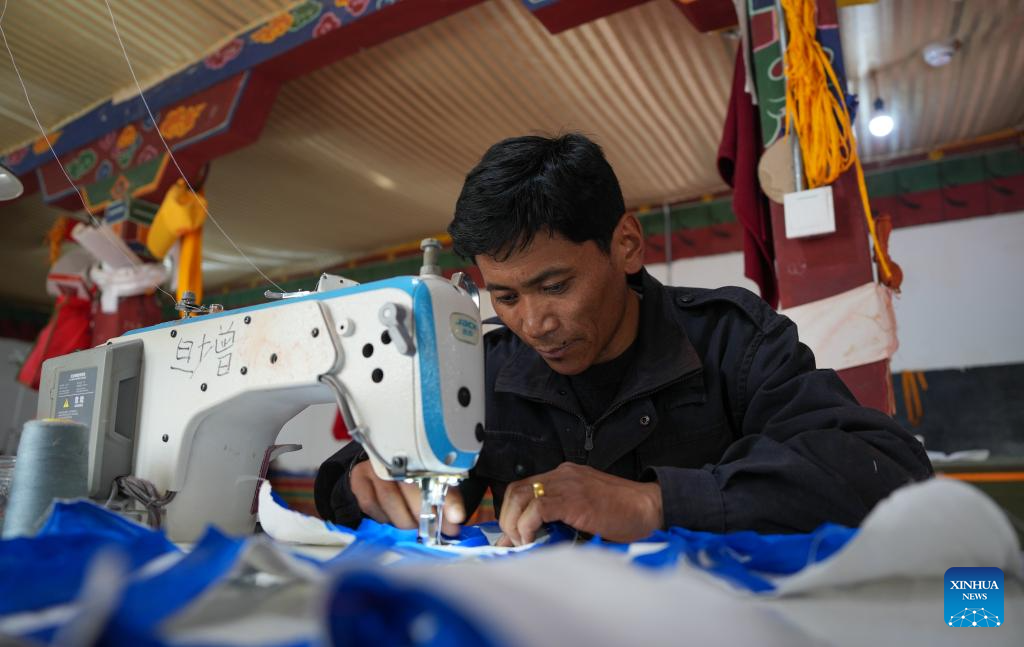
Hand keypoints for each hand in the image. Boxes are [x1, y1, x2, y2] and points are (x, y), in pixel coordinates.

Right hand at [349, 460, 465, 535]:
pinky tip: (390, 516)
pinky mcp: (359, 479)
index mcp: (421, 455)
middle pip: (411, 490)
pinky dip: (383, 516)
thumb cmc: (410, 479)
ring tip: (412, 524)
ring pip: (389, 500)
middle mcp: (396, 457)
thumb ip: (446, 500)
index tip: (457, 518)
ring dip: (403, 519)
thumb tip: (456, 521)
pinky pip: (370, 505)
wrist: (380, 470)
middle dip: (424, 516)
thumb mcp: (433, 485)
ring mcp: (375, 467)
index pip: (438, 476)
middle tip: (430, 529)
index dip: (448, 499)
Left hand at [495, 462, 661, 546]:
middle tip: (512, 542)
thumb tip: (535, 539)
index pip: (523, 487)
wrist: (649, 507)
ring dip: (514, 523)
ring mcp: (567, 484)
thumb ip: (561, 518)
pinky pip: (537, 508)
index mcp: (564, 475)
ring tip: (522, 543)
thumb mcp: (586, 510)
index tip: (510, 536)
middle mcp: (562, 475)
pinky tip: (533, 540)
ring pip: (521, 497)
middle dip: (507, 518)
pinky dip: (528, 526)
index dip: (511, 511)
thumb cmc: (624, 513)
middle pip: (516, 490)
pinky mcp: (573, 499)